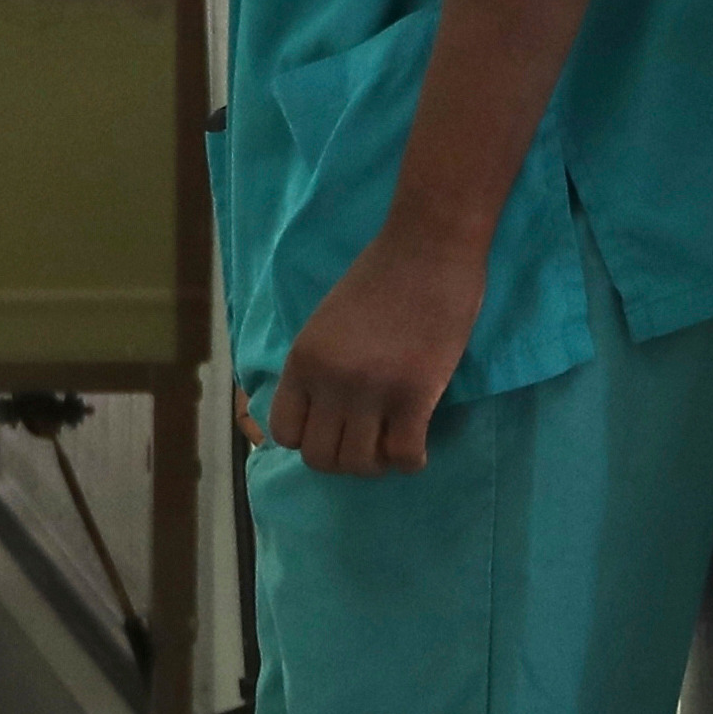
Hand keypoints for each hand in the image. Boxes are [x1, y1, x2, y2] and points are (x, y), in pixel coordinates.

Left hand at [261, 230, 485, 476]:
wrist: (427, 248)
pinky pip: (405, 456)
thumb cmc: (380, 278)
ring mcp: (371, 390)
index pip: (285, 433)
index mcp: (302, 361)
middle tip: (366, 443)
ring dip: (377, 463)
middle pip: (320, 457)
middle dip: (343, 458)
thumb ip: (318, 366)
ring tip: (391, 443)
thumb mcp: (325, 324)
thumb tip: (318, 413)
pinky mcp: (415, 394)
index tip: (332, 429)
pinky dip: (411, 460)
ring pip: (360, 464)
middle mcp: (328, 381)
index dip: (310, 439)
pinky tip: (417, 444)